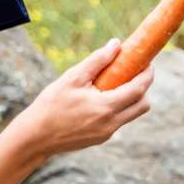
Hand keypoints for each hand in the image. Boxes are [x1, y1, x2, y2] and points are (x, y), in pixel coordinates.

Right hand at [16, 39, 151, 159]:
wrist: (35, 137)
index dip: (147, 74)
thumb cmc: (51, 105)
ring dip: (131, 98)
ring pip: (132, 114)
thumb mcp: (72, 78)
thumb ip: (97, 61)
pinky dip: (117, 108)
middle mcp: (111, 124)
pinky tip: (100, 98)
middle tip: (133, 72)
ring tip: (115, 83)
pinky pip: (118, 121)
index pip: (139, 89)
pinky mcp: (100, 139)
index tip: (148, 61)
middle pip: (143, 105)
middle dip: (143, 87)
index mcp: (106, 107)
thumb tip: (116, 44)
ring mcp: (107, 134)